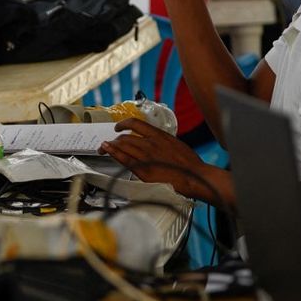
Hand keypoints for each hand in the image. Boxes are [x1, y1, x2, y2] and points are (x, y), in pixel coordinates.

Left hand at [100, 118, 218, 203]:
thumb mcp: (175, 144)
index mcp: (159, 135)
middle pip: (125, 137)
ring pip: (122, 146)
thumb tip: (153, 141)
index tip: (118, 127)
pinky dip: (113, 153)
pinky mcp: (143, 170)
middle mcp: (150, 143)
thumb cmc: (189, 164)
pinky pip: (124, 159)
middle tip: (109, 142)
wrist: (195, 176)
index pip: (136, 124)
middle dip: (114, 139)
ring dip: (110, 146)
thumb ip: (162, 142)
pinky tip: (107, 150)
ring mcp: (146, 156)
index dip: (123, 124)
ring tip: (104, 148)